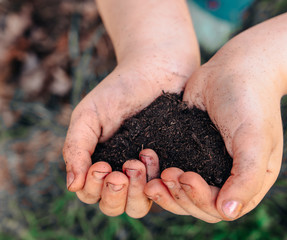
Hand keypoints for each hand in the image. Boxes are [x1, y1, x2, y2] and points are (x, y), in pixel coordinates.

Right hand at [63, 49, 197, 216]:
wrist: (156, 70)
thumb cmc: (119, 90)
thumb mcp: (89, 116)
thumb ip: (76, 147)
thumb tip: (71, 186)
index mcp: (100, 163)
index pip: (90, 194)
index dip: (94, 188)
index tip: (102, 167)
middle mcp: (123, 172)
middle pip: (115, 206)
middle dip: (116, 193)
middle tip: (123, 168)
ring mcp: (148, 172)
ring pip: (139, 206)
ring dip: (136, 190)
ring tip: (140, 159)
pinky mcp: (172, 165)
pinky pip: (165, 190)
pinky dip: (158, 182)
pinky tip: (154, 155)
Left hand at [145, 36, 283, 221]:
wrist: (237, 67)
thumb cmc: (251, 101)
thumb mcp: (255, 139)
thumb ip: (247, 177)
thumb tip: (228, 213)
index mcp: (249, 181)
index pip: (221, 209)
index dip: (200, 201)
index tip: (185, 176)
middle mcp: (228, 177)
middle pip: (198, 205)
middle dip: (178, 197)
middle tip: (162, 178)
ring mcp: (207, 164)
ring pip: (182, 192)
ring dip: (165, 190)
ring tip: (151, 178)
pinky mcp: (190, 149)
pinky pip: (173, 169)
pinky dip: (159, 173)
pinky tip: (146, 163)